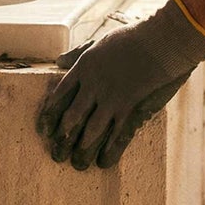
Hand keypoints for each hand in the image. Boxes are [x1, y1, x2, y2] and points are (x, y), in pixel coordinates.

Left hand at [36, 0, 204, 169]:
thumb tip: (58, 61)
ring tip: (77, 165)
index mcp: (83, 69)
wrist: (161, 42)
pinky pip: (117, 136)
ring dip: (82, 151)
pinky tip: (104, 163)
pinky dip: (110, 152)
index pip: (59, 97)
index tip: (44, 131)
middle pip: (71, 119)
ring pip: (90, 132)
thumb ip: (78, 53)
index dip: (50, 117)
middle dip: (62, 140)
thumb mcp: (100, 41)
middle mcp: (93, 87)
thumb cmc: (133, 39)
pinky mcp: (131, 109)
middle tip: (57, 155)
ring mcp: (111, 100)